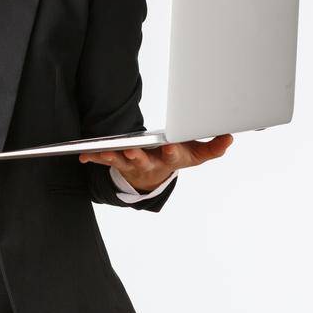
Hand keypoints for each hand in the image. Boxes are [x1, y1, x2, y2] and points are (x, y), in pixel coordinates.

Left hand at [79, 134, 234, 192]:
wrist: (155, 175)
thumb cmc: (177, 157)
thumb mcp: (198, 154)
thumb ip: (214, 147)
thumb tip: (229, 136)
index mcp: (170, 158)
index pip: (173, 155)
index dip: (172, 152)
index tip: (170, 146)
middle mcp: (151, 162)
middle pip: (144, 160)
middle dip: (138, 156)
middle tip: (132, 150)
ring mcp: (133, 163)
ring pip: (122, 161)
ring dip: (114, 157)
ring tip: (106, 152)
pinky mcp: (119, 160)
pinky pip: (105, 159)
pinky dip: (94, 158)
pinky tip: (83, 156)